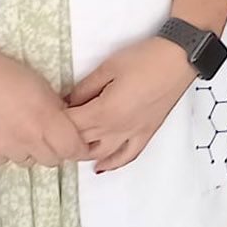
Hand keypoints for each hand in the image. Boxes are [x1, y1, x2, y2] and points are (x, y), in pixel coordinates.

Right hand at [0, 43, 92, 167]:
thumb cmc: (7, 74)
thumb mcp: (42, 86)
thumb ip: (56, 109)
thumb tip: (66, 125)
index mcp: (46, 119)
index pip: (72, 149)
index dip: (78, 149)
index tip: (77, 145)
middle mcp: (27, 139)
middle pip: (52, 160)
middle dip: (54, 150)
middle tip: (46, 134)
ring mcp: (5, 149)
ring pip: (27, 161)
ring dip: (28, 150)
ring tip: (17, 129)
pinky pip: (3, 160)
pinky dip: (5, 150)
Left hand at [67, 36, 196, 172]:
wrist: (179, 59)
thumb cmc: (144, 59)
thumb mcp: (108, 68)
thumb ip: (84, 88)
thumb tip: (66, 101)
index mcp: (104, 112)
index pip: (70, 126)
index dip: (55, 121)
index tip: (47, 113)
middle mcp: (116, 129)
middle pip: (81, 142)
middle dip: (65, 137)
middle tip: (54, 127)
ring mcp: (132, 134)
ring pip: (99, 154)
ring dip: (82, 152)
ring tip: (71, 145)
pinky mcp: (146, 134)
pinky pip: (127, 156)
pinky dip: (112, 164)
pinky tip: (101, 167)